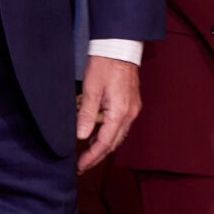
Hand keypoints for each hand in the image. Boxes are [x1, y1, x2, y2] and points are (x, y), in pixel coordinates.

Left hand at [76, 55, 141, 173]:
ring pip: (118, 135)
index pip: (104, 143)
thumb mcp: (91, 89)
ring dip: (103, 146)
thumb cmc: (104, 65)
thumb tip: (81, 136)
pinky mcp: (131, 103)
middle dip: (97, 156)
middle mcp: (130, 114)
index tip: (80, 166)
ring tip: (87, 153)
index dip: (91, 157)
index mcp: (120, 112)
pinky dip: (109, 134)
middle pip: (113, 143)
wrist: (120, 47)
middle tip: (82, 165)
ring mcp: (133, 109)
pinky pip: (121, 126)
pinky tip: (97, 135)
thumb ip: (87, 114)